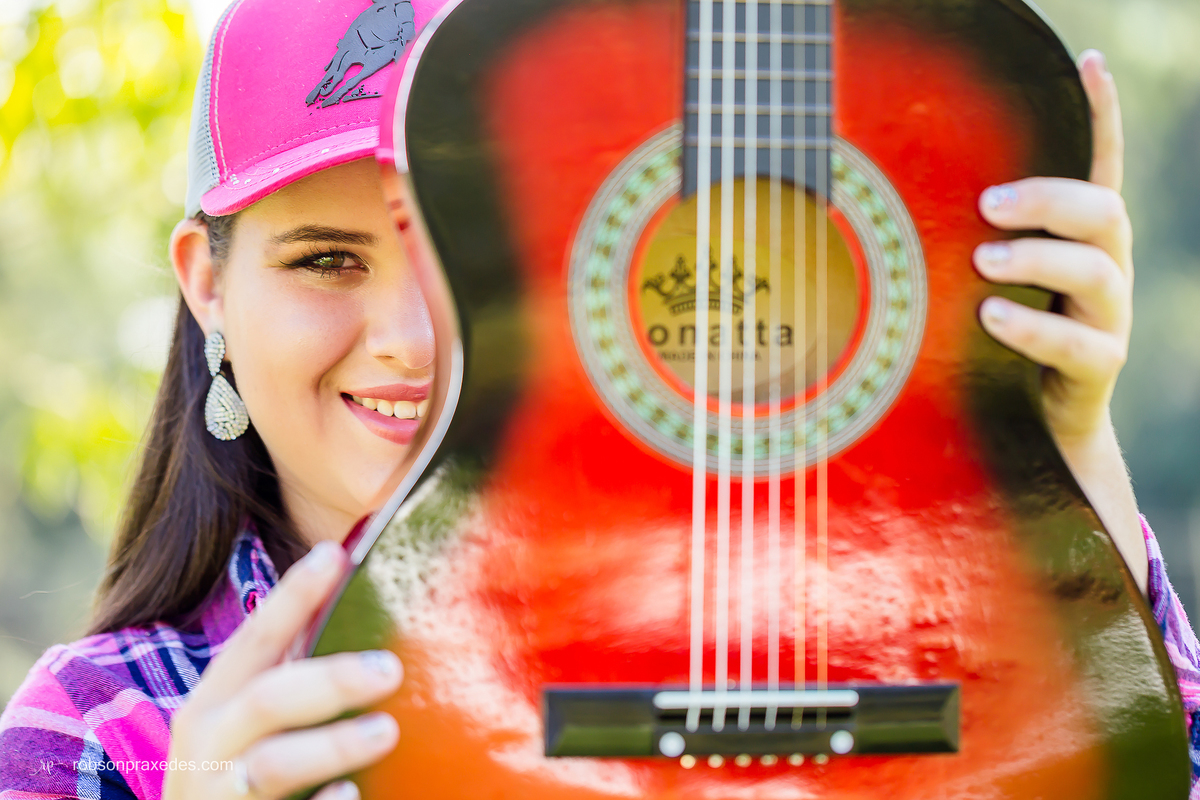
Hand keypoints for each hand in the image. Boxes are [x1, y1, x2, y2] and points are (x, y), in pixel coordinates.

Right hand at [163, 541, 402, 799]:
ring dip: (332, 745)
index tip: (335, 555)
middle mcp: (209, 744)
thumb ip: (288, 669)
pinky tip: (350, 793)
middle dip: (329, 681)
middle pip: (268, 701)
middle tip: (391, 669)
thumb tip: (350, 584)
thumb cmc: (236, 769)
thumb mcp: (247, 718)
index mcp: (213, 701)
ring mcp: (221, 794)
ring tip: (387, 731)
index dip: (293, 595)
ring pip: (273, 767)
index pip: (256, 638)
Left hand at [974, 50, 1146, 591]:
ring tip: (985, 262)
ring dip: (1039, 258)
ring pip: (1099, 270)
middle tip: (990, 204)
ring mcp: (1104, 319)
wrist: (1028, 433)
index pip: (1097, 167)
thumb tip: (857, 199)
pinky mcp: (1095, 369)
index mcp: (1071, 240)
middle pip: (1104, 210)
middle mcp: (1100, 270)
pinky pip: (1080, 344)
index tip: (1089, 62)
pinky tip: (992, 317)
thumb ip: (947, 246)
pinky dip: (1034, 328)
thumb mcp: (967, 287)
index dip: (1099, 116)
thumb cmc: (983, 344)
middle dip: (1049, 198)